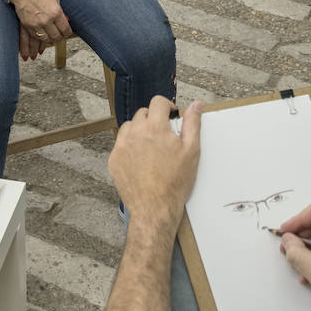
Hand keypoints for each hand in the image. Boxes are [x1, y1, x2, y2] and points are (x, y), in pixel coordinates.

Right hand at [12, 0, 72, 48]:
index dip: (68, 33)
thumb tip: (66, 21)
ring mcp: (36, 24)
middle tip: (61, 35)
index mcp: (56, 12)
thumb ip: (60, 12)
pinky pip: (36, 37)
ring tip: (52, 35)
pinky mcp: (28, 26)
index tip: (68, 33)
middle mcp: (47, 20)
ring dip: (50, 39)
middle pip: (56, 37)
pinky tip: (43, 34)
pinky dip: (40, 37)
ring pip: (46, 39)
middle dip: (60, 37)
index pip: (65, 29)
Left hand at [109, 97, 201, 231]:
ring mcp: (122, 146)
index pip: (157, 102)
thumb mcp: (191, 150)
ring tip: (151, 146)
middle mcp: (135, 133)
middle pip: (142, 113)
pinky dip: (129, 146)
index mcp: (155, 128)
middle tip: (163, 135)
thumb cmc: (174, 182)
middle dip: (153, 119)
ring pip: (129, 127)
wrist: (154, 208)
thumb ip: (192, 123)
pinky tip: (140, 159)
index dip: (167, 106)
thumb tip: (195, 105)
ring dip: (139, 131)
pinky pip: (120, 144)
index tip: (171, 115)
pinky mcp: (114, 160)